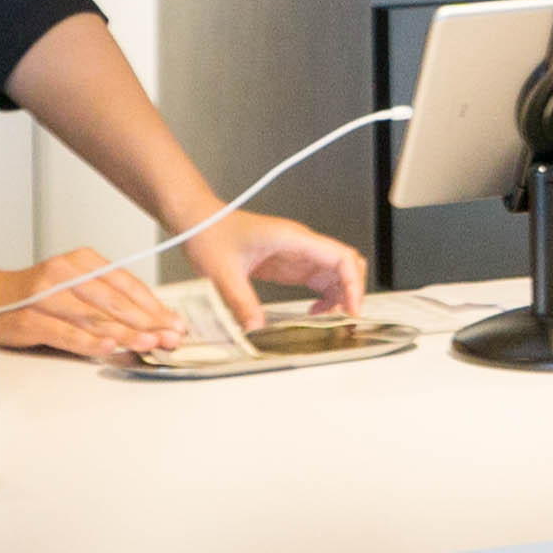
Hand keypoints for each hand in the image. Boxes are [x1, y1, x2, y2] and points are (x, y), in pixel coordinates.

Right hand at [0, 248, 184, 358]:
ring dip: (125, 334)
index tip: (174, 321)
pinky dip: (89, 343)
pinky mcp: (30, 319)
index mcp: (81, 260)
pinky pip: (66, 333)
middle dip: (146, 321)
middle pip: (113, 300)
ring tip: (149, 344)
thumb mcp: (77, 285)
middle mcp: (64, 273)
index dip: (152, 304)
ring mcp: (45, 296)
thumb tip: (153, 320)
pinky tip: (109, 348)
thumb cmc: (40, 295)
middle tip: (170, 336)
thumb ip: (110, 299)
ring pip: (93, 317)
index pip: (125, 282)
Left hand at [182, 208, 364, 330]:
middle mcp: (301, 244)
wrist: (199, 223)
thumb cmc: (211, 234)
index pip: (341, 257)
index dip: (353, 284)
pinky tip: (313, 314)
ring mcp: (297, 254)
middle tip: (346, 320)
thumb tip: (256, 329)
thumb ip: (241, 301)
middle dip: (352, 292)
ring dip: (340, 297)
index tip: (352, 309)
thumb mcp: (223, 272)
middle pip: (346, 265)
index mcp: (292, 239)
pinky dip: (325, 298)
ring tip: (331, 322)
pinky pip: (319, 280)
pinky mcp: (290, 264)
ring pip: (336, 274)